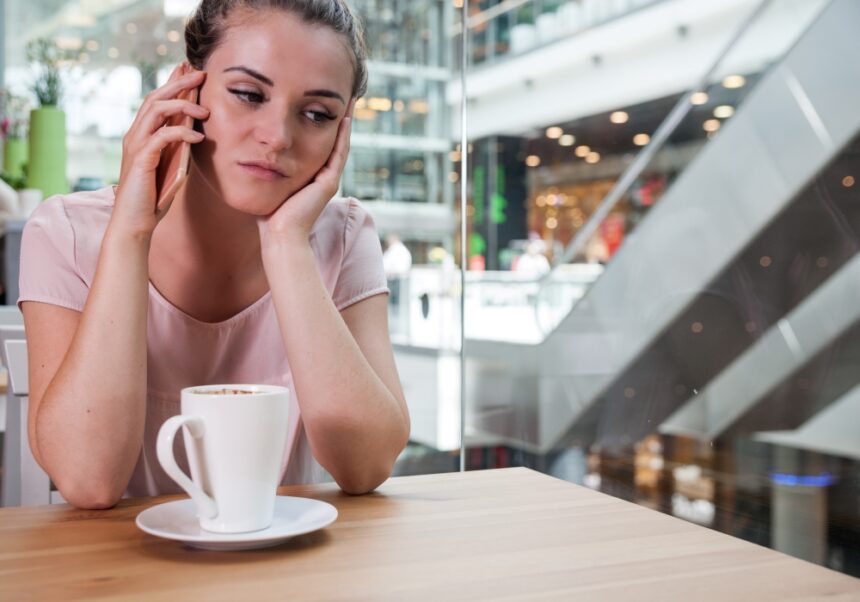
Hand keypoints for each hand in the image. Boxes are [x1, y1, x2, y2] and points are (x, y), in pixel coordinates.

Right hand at [112, 63, 208, 237]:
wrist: (135, 223)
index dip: (172, 83)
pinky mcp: (142, 158)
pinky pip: (163, 136)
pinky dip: (182, 133)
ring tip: (205, 111)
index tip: (191, 71)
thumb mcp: (171, 167)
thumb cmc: (153, 198)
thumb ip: (178, 149)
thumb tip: (196, 134)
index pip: (156, 101)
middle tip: (201, 74)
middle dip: (179, 82)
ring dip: (183, 105)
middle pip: (155, 97)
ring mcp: (136, 145)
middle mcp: (136, 135)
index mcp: (142, 135)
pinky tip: (198, 138)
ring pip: (157, 110)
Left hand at [258, 99, 354, 247]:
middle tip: (342, 96)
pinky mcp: (329, 183)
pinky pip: (339, 153)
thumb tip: (252, 152)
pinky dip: (342, 136)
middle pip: (334, 141)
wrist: (279, 235)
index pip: (320, 144)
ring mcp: (329, 180)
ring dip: (345, 122)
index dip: (323, 124)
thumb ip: (267, 169)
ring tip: (348, 100)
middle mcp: (324, 177)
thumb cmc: (268, 214)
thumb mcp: (268, 183)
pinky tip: (344, 119)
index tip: (323, 104)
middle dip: (337, 119)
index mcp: (311, 177)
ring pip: (341, 144)